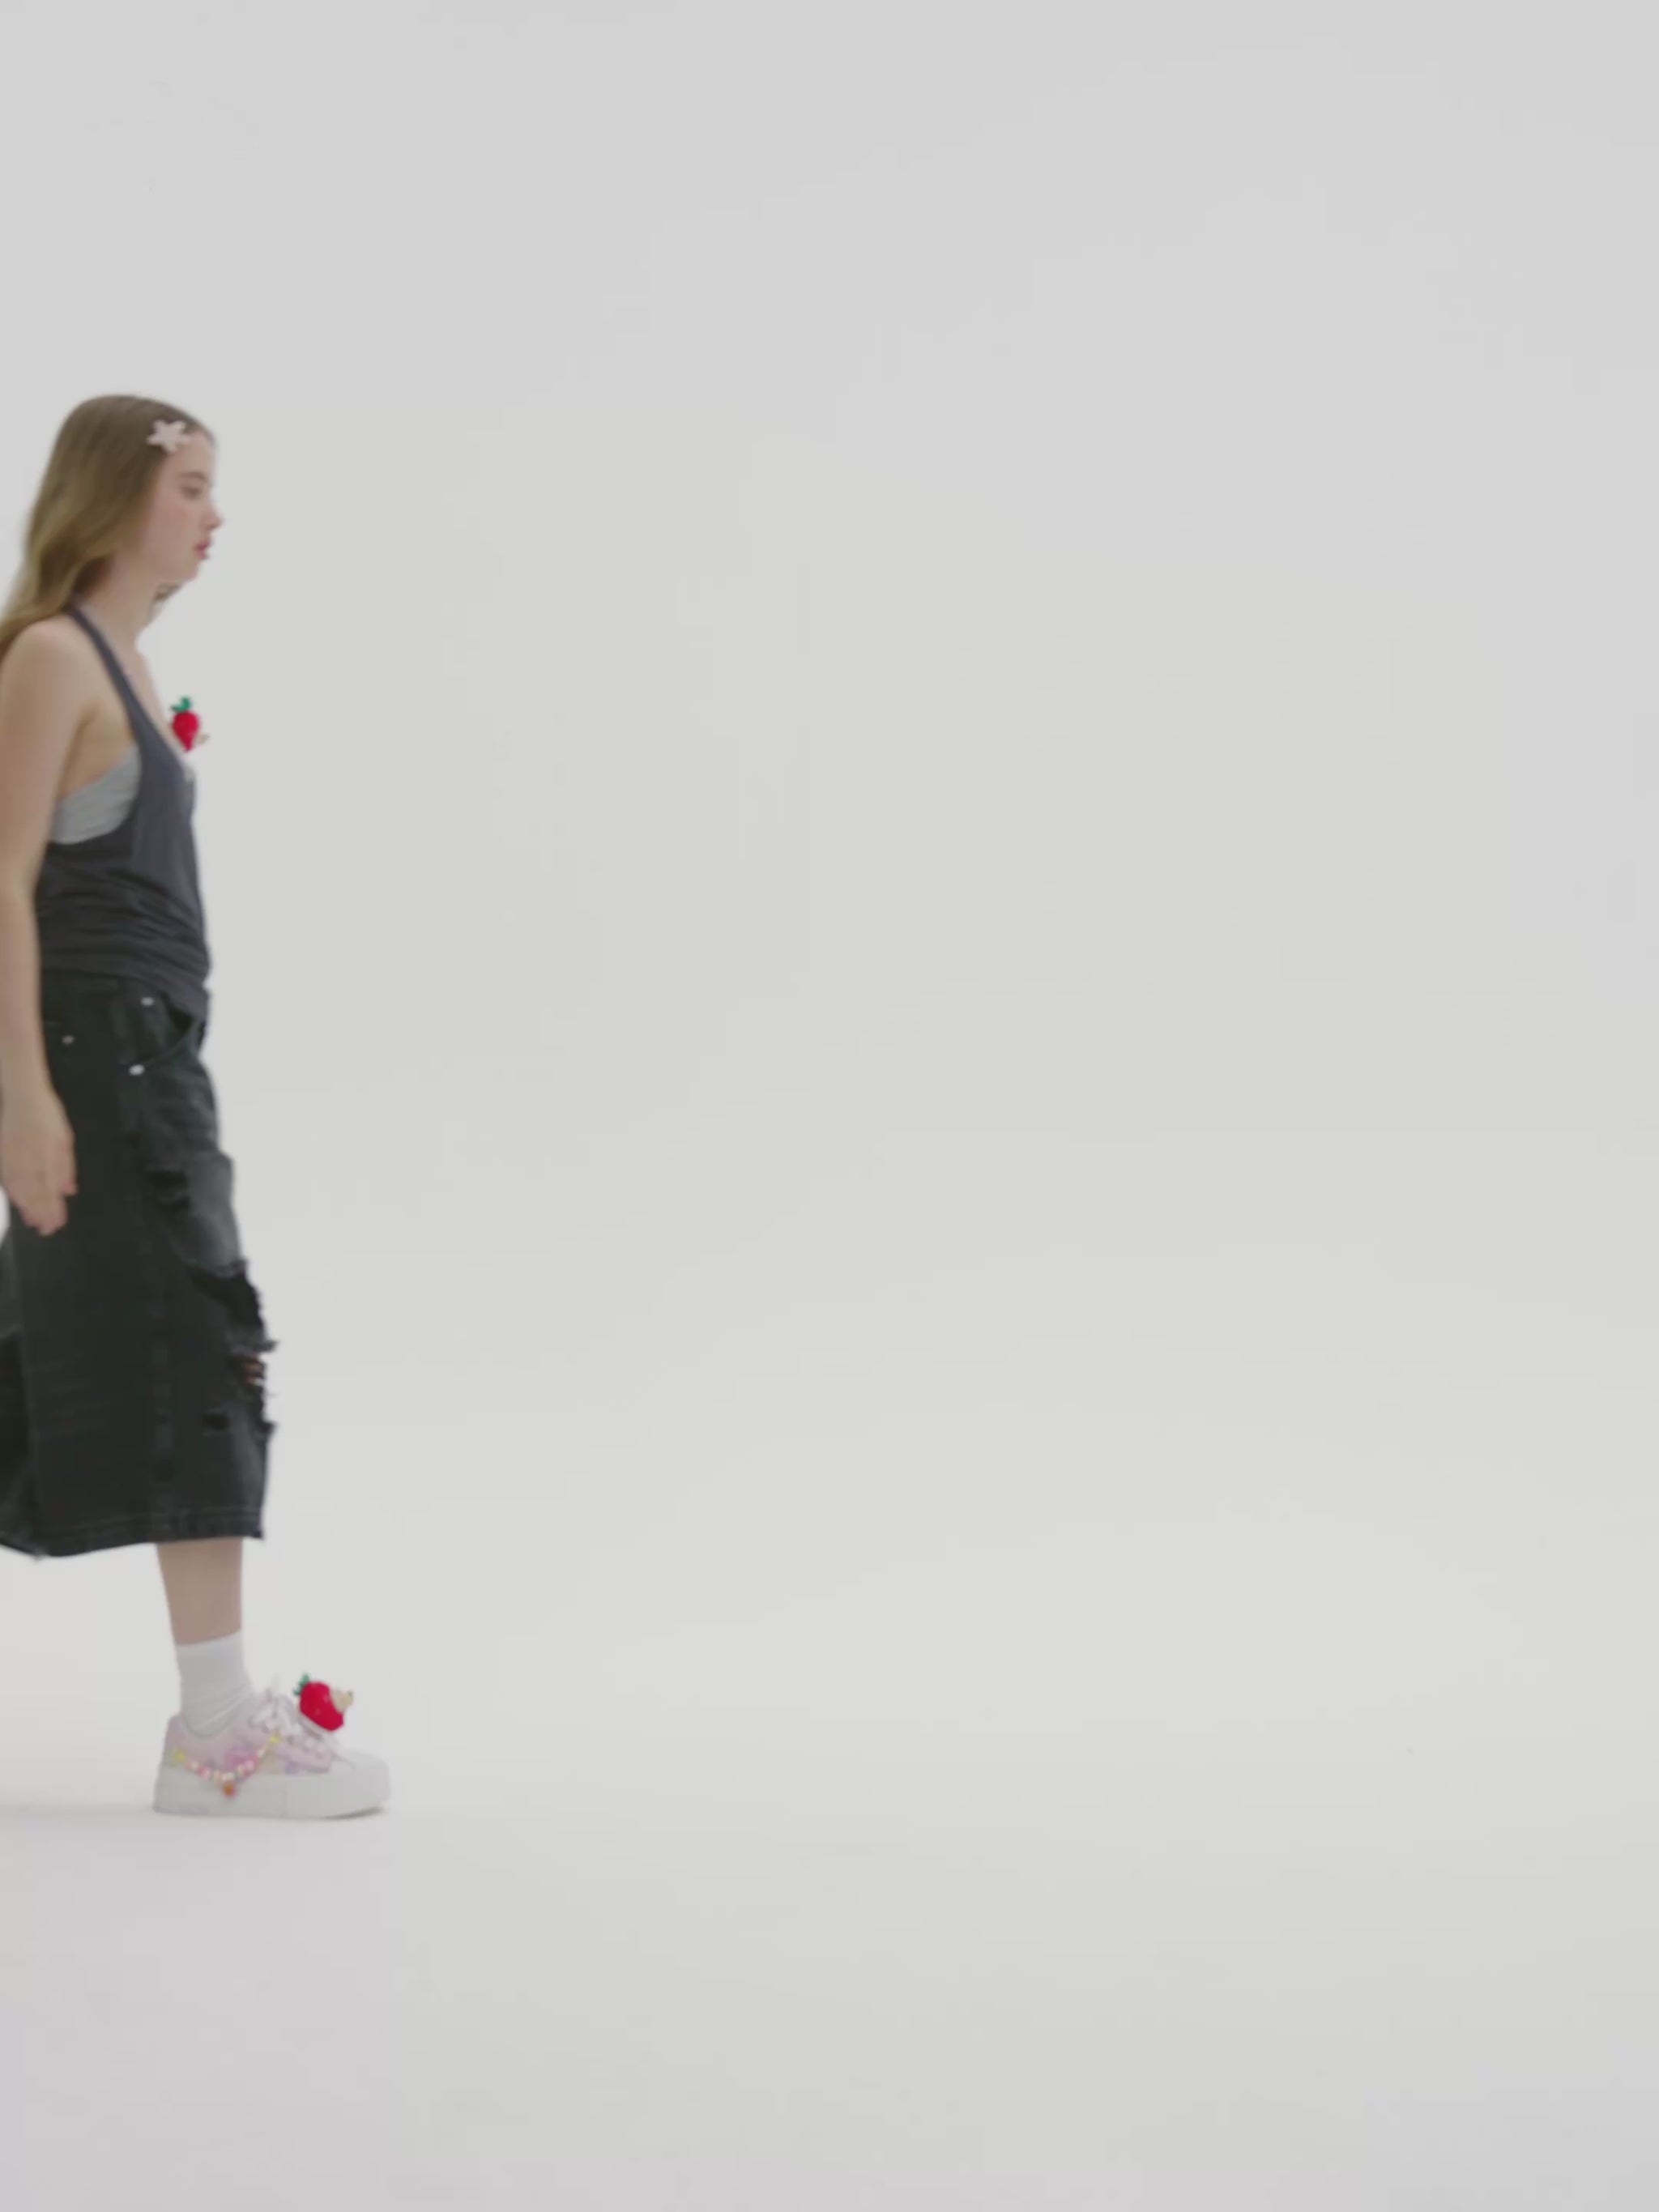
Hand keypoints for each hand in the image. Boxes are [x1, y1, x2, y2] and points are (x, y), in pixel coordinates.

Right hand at [1, 1084, 77, 1234]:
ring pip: (20, 1191)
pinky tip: (19, 1203)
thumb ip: (66, 1167)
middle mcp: (30, 1162)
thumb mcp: (65, 1139)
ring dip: (27, 1208)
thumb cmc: (48, 1116)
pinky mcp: (2, 1156)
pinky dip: (14, 1195)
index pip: (51, 1190)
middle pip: (35, 1194)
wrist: (22, 1097)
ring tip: (33, 1222)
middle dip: (41, 1214)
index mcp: (48, 1157)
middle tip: (47, 1230)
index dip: (54, 1209)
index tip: (58, 1223)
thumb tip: (68, 1191)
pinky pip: (7, 1181)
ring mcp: (13, 1160)